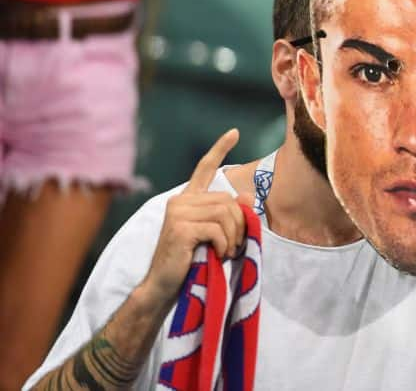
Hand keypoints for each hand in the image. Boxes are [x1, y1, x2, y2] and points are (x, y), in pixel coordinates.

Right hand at [139, 129, 252, 305]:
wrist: (164, 287)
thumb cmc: (191, 262)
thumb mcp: (213, 235)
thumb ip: (227, 215)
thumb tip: (247, 198)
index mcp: (187, 200)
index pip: (204, 168)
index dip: (219, 149)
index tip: (234, 132)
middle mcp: (180, 201)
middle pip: (228, 200)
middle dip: (239, 224)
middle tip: (234, 245)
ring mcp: (178, 212)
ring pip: (226, 213)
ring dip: (234, 236)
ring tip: (227, 251)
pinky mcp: (180, 227)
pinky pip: (218, 229)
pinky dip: (226, 244)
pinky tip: (219, 255)